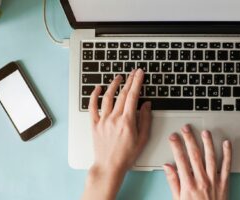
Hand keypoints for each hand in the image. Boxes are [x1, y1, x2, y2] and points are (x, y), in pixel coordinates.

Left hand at [82, 69, 151, 199]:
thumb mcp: (142, 139)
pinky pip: (92, 107)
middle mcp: (114, 118)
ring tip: (119, 77)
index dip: (137, 82)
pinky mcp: (95, 124)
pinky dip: (94, 96)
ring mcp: (103, 120)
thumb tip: (146, 104)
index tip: (140, 73)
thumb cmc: (126, 155)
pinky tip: (97, 88)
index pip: (133, 96)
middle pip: (122, 94)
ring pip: (108, 97)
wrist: (109, 166)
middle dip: (129, 80)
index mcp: (127, 121)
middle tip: (133, 72)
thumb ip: (145, 120)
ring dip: (114, 85)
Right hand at [164, 125, 231, 199]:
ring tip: (205, 132)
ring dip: (208, 143)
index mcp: (188, 185)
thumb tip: (167, 167)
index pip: (181, 160)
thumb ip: (173, 182)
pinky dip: (227, 154)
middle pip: (195, 155)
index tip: (173, 137)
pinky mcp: (224, 183)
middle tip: (187, 128)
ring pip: (211, 157)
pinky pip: (227, 166)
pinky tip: (226, 144)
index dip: (176, 146)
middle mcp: (202, 181)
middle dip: (190, 139)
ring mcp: (214, 181)